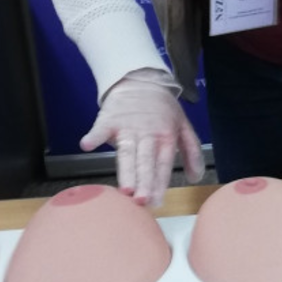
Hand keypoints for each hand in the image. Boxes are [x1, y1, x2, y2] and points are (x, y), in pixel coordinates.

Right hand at [81, 69, 205, 207]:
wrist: (141, 79)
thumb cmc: (163, 108)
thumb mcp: (183, 126)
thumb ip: (191, 151)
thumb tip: (195, 178)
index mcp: (166, 137)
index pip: (163, 164)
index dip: (160, 183)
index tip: (157, 202)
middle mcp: (148, 135)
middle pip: (145, 161)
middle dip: (145, 181)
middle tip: (142, 200)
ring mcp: (128, 127)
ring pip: (127, 152)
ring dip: (126, 170)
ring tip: (124, 189)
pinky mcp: (109, 118)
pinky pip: (101, 128)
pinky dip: (94, 135)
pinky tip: (87, 145)